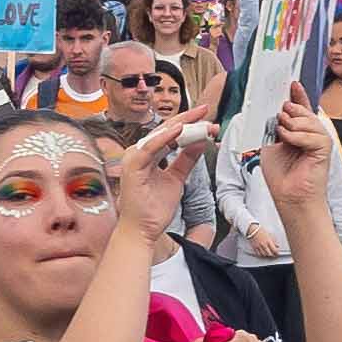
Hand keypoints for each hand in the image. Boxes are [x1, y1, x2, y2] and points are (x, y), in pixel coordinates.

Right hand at [113, 112, 214, 241]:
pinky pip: (150, 147)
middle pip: (166, 129)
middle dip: (188, 119)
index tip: (208, 121)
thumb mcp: (177, 179)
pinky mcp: (133, 166)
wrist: (142, 230)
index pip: (171, 133)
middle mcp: (140, 153)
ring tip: (200, 120)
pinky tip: (179, 130)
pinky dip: (165, 137)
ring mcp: (134, 158)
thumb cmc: (153, 209)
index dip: (190, 125)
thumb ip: (187, 160)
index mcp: (149, 154)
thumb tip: (200, 143)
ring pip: (160, 134)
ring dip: (182, 126)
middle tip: (206, 110)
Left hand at [259, 89, 334, 216]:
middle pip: (305, 111)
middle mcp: (312, 134)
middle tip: (280, 115)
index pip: (301, 108)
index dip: (298, 95)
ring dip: (292, 123)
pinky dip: (297, 136)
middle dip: (291, 109)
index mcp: (299, 132)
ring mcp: (319, 141)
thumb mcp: (270, 145)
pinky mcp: (324, 150)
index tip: (292, 83)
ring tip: (281, 130)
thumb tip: (276, 111)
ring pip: (309, 120)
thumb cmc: (281, 175)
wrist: (288, 197)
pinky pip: (313, 135)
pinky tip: (287, 139)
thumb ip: (274, 128)